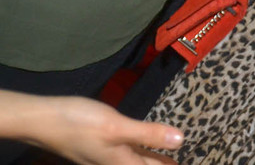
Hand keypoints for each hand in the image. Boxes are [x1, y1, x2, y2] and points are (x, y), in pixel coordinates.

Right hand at [2, 91, 182, 164]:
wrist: (42, 119)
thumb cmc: (79, 124)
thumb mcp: (117, 128)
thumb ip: (149, 134)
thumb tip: (181, 141)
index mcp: (123, 163)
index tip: (186, 163)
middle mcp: (116, 162)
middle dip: (163, 163)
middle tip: (181, 162)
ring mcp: (107, 153)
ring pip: (138, 158)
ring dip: (153, 157)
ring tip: (171, 156)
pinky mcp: (101, 142)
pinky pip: (128, 148)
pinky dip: (142, 147)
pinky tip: (144, 143)